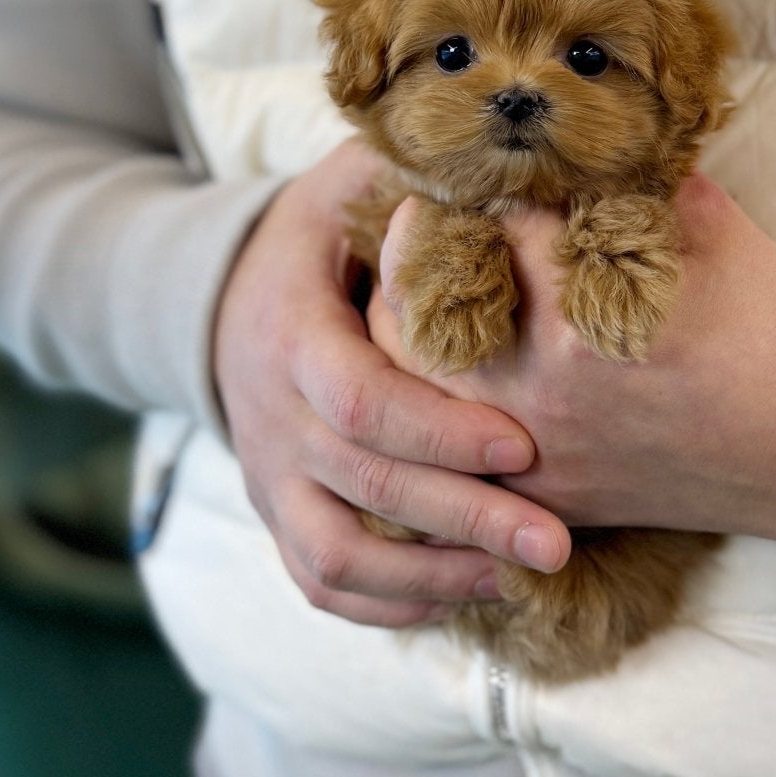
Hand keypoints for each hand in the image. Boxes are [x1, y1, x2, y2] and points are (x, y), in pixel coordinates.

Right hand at [211, 140, 570, 629]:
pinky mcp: (277, 513)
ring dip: (430, 579)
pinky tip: (463, 597)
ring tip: (518, 580)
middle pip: (363, 488)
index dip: (439, 430)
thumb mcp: (350, 186)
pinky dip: (388, 604)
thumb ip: (413, 182)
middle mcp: (272, 416)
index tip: (524, 445)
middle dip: (463, 520)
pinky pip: (319, 581)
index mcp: (291, 334)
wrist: (220, 299)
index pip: (359, 400)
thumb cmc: (321, 236)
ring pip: (333, 557)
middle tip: (555, 543)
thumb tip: (507, 172)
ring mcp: (268, 475)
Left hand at [369, 174, 775, 557]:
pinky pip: (443, 441)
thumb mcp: (707, 222)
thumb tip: (553, 131)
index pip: (480, 216)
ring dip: (407, 316)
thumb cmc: (772, 327)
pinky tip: (455, 352)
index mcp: (584, 310)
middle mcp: (542, 388)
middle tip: (429, 214)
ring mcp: (534, 451)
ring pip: (404, 373)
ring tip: (431, 279)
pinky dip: (434, 391)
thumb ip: (621, 175)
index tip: (472, 160)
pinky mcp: (539, 494)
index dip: (473, 178)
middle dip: (413, 242)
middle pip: (406, 295)